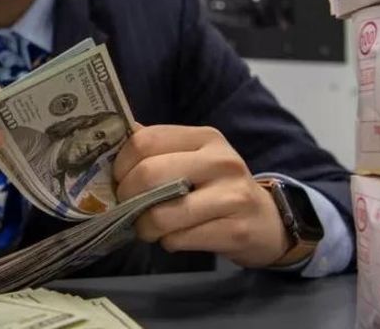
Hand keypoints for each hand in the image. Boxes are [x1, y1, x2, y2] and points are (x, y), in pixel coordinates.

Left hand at [112, 125, 291, 268]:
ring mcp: (231, 196)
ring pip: (160, 214)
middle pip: (148, 174)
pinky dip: (167, 242)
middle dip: (126, 196)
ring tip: (149, 226)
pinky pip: (178, 240)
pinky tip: (175, 236)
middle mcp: (220, 161)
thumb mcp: (194, 157)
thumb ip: (157, 147)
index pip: (145, 141)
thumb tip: (111, 139)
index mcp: (205, 137)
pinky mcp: (235, 231)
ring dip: (144, 226)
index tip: (118, 179)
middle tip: (126, 206)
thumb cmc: (218, 187)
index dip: (120, 164)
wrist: (268, 221)